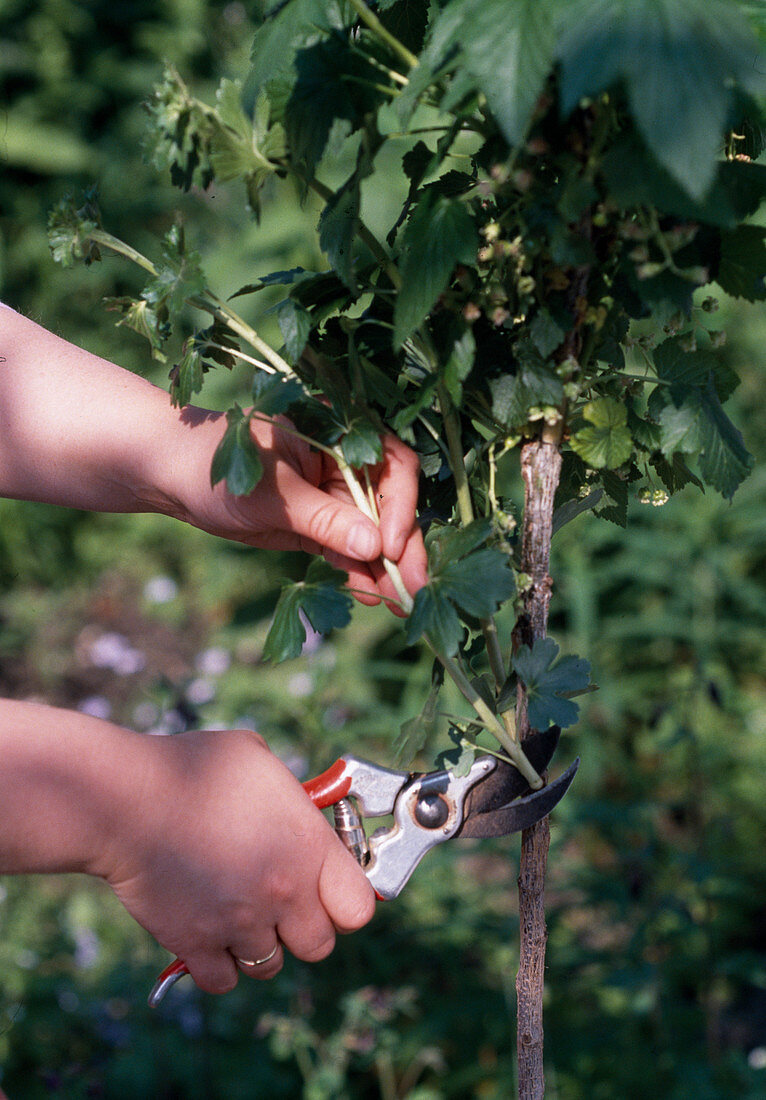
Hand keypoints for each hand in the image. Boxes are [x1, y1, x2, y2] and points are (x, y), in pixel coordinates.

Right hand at [99, 728, 374, 994]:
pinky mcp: (195, 943)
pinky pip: (222, 980)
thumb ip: (289, 795)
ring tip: (238, 911)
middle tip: (282, 902)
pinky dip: (218, 964)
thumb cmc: (193, 766)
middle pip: (319, 946)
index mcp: (308, 845)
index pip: (359, 907)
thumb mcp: (258, 758)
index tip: (328, 888)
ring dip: (259, 945)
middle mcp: (283, 892)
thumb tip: (296, 807)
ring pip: (270, 965)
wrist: (129, 798)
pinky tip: (208, 930)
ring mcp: (240, 923)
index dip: (345, 900)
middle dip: (303, 927)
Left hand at [168, 410, 428, 611]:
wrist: (175, 477)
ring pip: (374, 535)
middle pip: (391, 506)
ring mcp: (335, 497)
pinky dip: (359, 573)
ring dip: (386, 569)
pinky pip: (349, 551)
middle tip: (415, 588)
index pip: (393, 467)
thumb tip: (374, 548)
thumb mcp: (273, 494)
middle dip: (404, 548)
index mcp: (341, 435)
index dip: (399, 507)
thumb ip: (325, 520)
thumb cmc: (220, 464)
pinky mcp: (320, 526)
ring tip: (399, 605)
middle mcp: (347, 464)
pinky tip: (371, 597)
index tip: (390, 546)